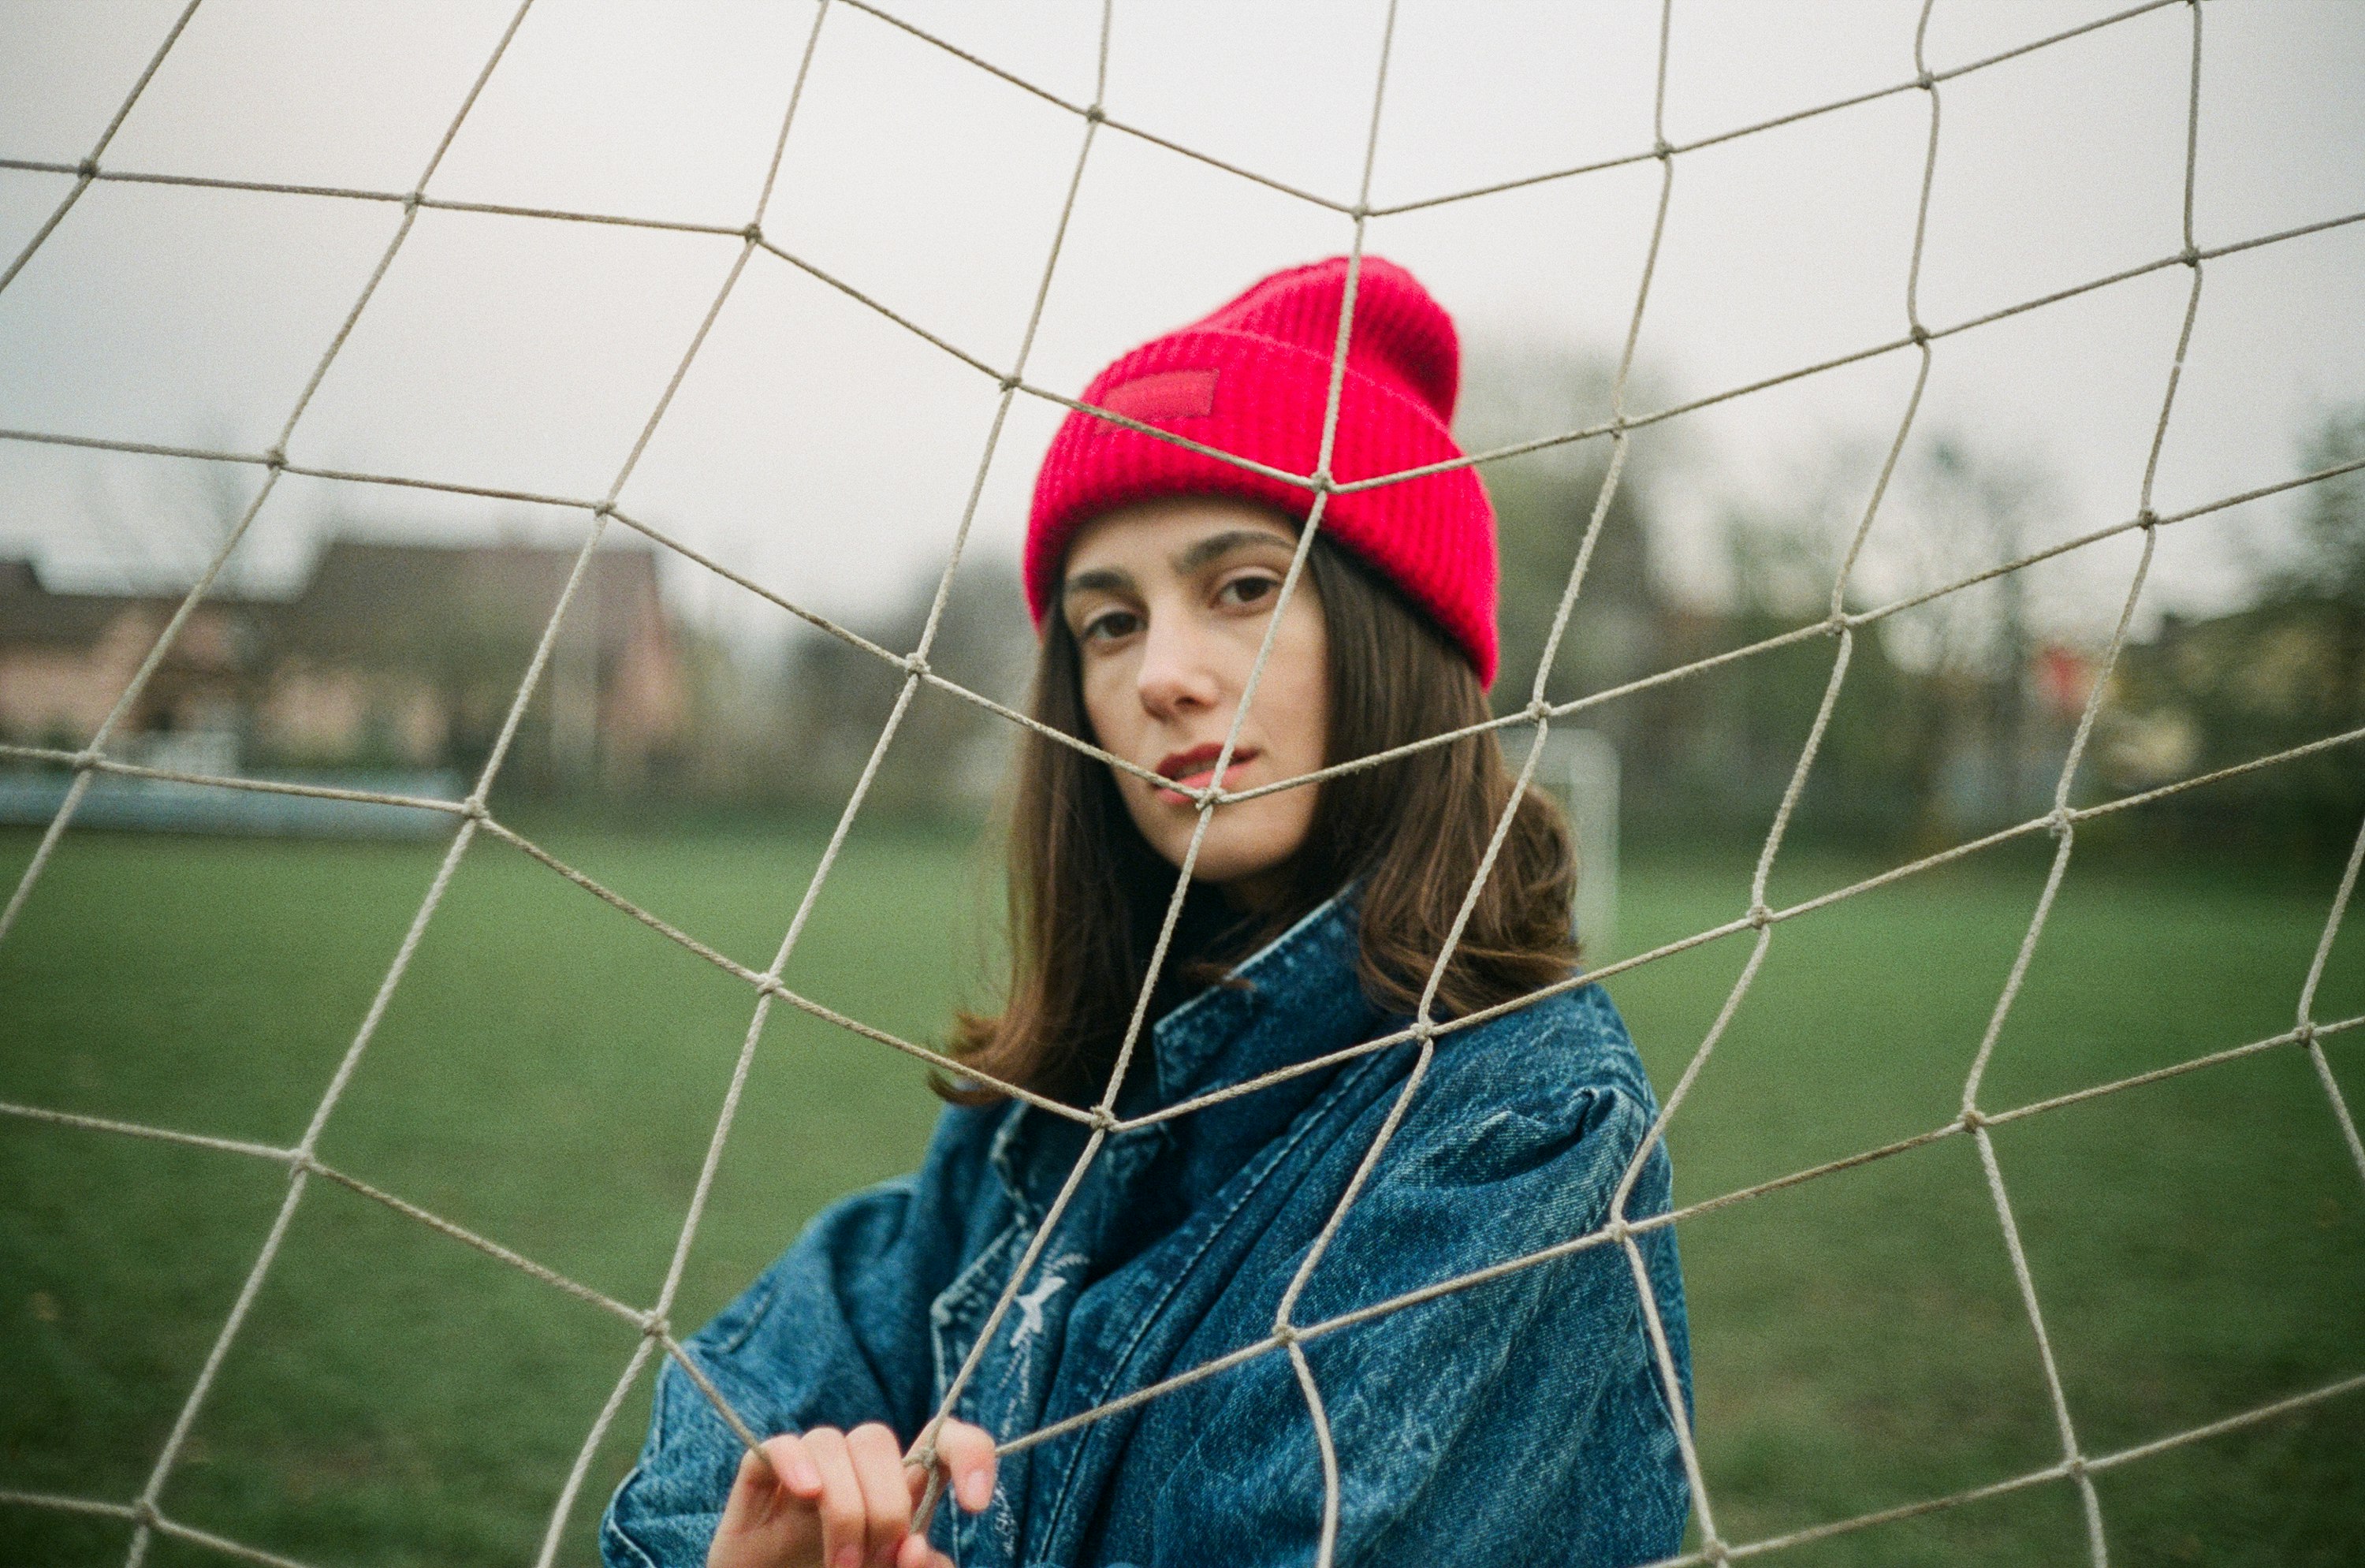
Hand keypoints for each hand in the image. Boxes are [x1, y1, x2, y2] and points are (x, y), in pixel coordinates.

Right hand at [706, 1419, 997, 1567]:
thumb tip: (916, 1547)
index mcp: (896, 1492)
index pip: (941, 1442)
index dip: (969, 1453)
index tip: (975, 1504)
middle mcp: (851, 1473)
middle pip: (878, 1439)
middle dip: (888, 1504)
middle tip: (880, 1559)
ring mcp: (804, 1476)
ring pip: (832, 1441)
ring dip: (844, 1506)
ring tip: (844, 1566)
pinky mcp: (759, 1486)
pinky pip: (777, 1446)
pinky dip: (793, 1461)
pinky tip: (807, 1493)